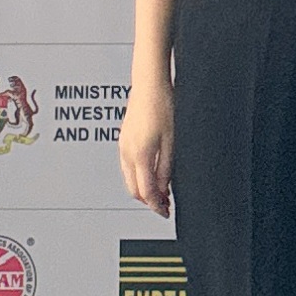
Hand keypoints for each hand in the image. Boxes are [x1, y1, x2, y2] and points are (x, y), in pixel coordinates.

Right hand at [120, 81, 174, 214]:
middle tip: (165, 204)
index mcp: (140, 154)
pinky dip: (138, 175)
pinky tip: (152, 172)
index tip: (166, 212)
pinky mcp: (124, 139)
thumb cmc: (163, 104)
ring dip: (143, 188)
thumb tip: (164, 188)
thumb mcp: (171, 140)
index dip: (156, 206)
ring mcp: (123, 145)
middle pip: (134, 189)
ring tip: (162, 189)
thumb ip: (166, 167)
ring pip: (129, 178)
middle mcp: (127, 152)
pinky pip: (128, 166)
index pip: (145, 191)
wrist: (149, 82)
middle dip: (148, 200)